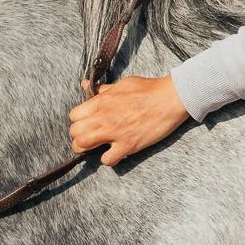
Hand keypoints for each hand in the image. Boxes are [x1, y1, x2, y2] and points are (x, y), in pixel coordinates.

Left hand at [68, 74, 189, 165]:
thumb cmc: (148, 89)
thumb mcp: (122, 84)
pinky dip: (108, 159)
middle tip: (89, 137)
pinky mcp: (128, 145)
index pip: (73, 116)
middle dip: (79, 136)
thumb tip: (85, 86)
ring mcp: (115, 132)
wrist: (171, 98)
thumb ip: (102, 89)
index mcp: (101, 101)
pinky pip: (107, 160)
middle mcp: (104, 117)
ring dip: (87, 148)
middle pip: (75, 132)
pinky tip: (114, 153)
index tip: (86, 123)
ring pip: (83, 146)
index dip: (78, 121)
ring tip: (97, 146)